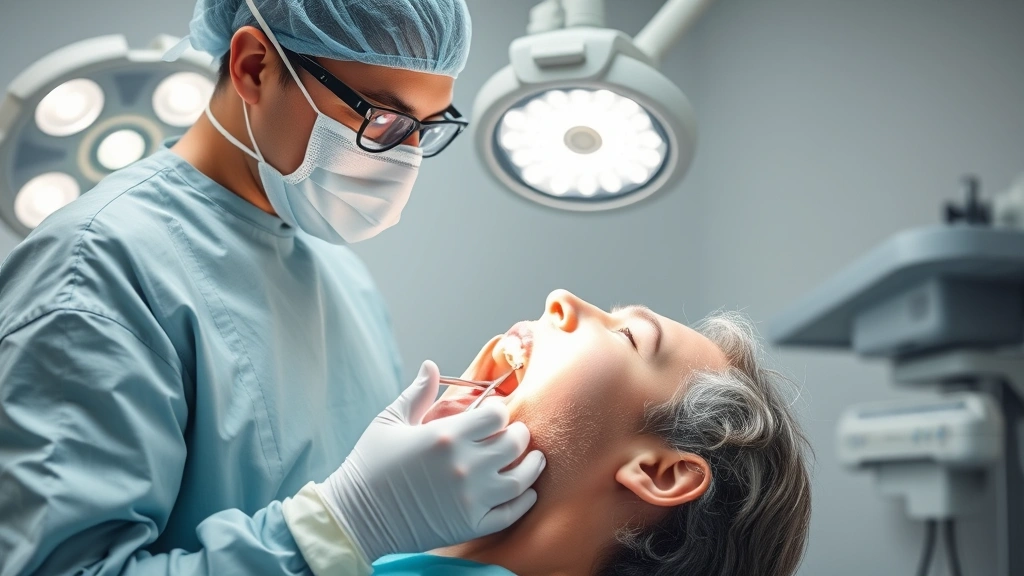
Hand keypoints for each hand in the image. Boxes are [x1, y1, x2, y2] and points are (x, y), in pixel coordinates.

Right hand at [315, 360, 545, 560]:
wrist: (355, 516)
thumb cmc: (369, 465)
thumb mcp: (390, 421)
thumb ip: (417, 393)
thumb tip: (431, 365)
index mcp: (446, 436)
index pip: (497, 415)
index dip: (499, 412)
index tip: (494, 415)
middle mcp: (464, 465)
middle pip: (514, 443)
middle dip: (518, 435)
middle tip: (515, 435)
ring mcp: (471, 497)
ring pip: (521, 478)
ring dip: (532, 465)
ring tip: (533, 459)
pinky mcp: (471, 524)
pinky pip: (512, 512)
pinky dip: (524, 500)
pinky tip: (526, 492)